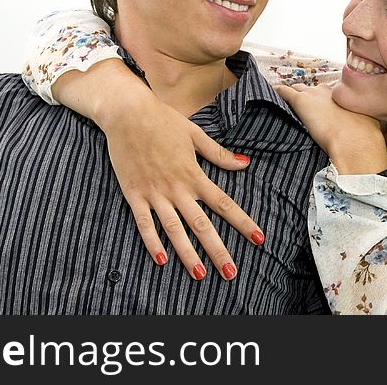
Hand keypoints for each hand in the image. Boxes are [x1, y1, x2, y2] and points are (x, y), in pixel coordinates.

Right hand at [54, 61, 263, 280]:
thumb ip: (219, 154)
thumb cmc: (163, 120)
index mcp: (194, 173)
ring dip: (187, 253)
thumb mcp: (195, 134)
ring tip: (199, 274)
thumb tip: (245, 163)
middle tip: (231, 273)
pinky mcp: (134, 194)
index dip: (243, 222)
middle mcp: (176, 188)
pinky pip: (144, 223)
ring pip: (174, 229)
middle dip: (218, 250)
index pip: (224, 203)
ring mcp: (154, 193)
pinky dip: (152, 242)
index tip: (259, 238)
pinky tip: (161, 260)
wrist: (127, 113)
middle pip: (201, 224)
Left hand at [274, 82, 386, 173]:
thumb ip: (364, 123)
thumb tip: (368, 130)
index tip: (323, 111)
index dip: (325, 102)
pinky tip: (273, 95)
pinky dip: (279, 92)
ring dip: (294, 95)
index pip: (330, 94)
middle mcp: (329, 91)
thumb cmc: (365, 137)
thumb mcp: (369, 125)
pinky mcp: (300, 101)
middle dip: (310, 97)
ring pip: (299, 89)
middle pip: (314, 89)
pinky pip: (285, 91)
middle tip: (307, 110)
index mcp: (345, 96)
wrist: (355, 141)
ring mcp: (314, 95)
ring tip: (287, 104)